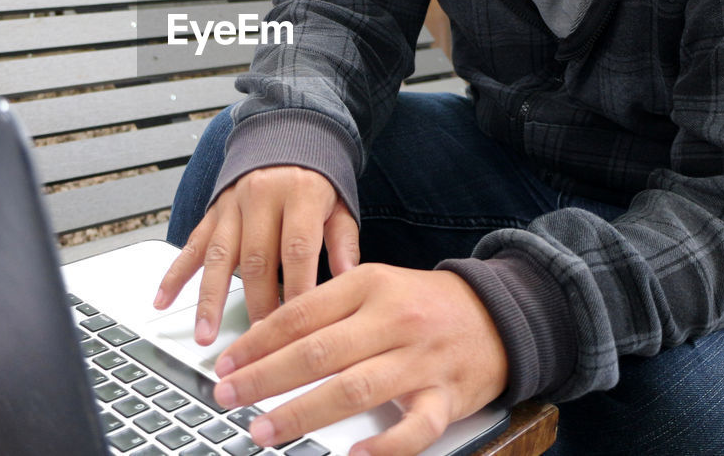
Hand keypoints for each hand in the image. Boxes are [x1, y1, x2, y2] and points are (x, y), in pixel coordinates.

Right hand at [154, 165, 359, 343]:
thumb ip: (344, 242)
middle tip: (258, 345)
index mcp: (299, 193)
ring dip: (209, 300)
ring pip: (218, 257)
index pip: (297, 248)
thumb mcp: (340, 205)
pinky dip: (175, 274)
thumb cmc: (316, 181)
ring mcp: (232, 204)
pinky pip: (192, 245)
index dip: (297, 288)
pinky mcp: (213, 211)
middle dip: (256, 304)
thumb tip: (347, 279)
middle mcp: (261, 197)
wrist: (287, 136)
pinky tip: (163, 301)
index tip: (299, 327)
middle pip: (256, 259)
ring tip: (205, 335)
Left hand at [210, 264, 509, 455]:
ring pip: (354, 388)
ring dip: (303, 412)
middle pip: (318, 352)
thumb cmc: (423, 303)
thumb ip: (324, 309)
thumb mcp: (374, 286)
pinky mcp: (447, 398)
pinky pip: (415, 428)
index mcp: (369, 285)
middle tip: (226, 395)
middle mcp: (393, 320)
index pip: (300, 314)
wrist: (499, 314)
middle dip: (265, 377)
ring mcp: (420, 360)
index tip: (224, 363)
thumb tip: (263, 339)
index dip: (257, 341)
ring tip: (264, 430)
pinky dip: (385, 447)